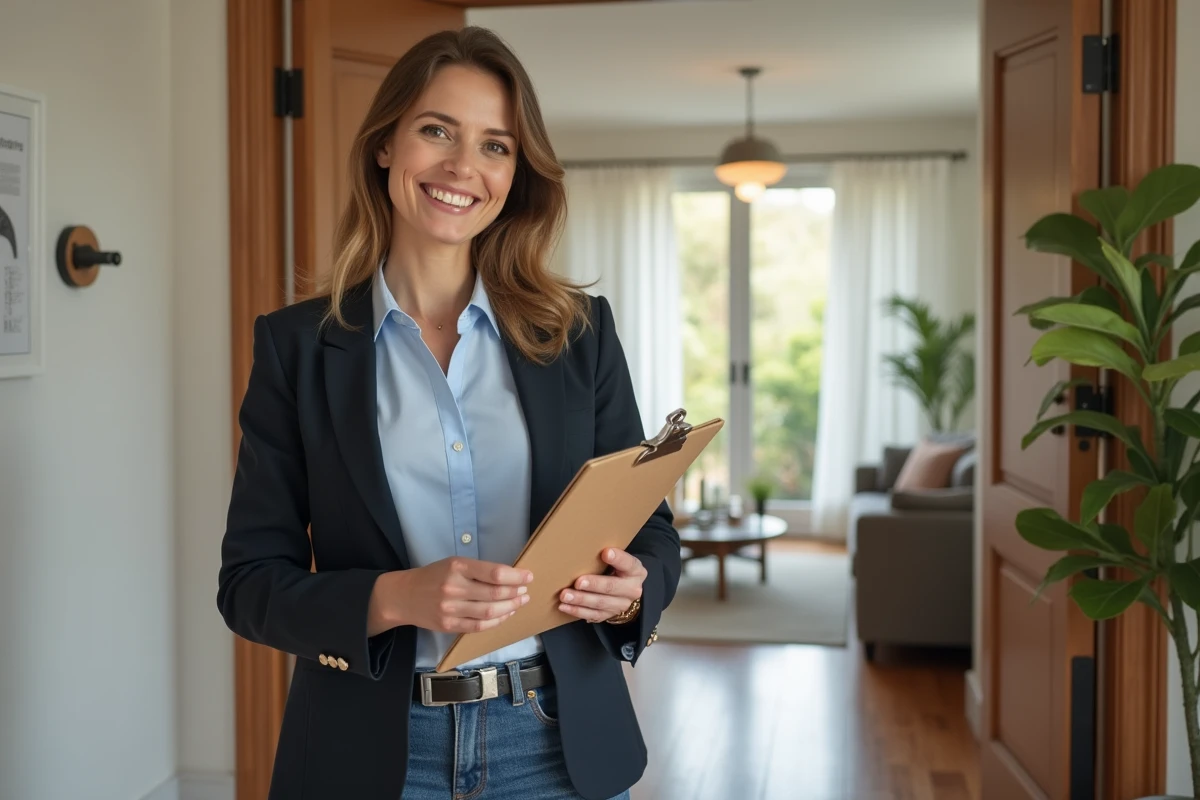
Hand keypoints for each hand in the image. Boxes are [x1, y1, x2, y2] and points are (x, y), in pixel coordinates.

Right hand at [368, 557, 532, 635]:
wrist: (403, 596)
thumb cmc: (433, 576)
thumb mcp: (453, 564)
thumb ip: (478, 570)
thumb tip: (509, 577)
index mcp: (457, 567)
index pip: (494, 573)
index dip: (515, 576)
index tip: (528, 577)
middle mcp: (453, 588)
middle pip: (495, 594)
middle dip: (515, 593)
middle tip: (526, 591)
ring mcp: (450, 609)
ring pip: (489, 612)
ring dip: (510, 608)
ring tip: (520, 602)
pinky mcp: (448, 626)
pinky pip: (479, 626)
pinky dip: (496, 622)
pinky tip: (505, 615)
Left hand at [558, 548, 645, 622]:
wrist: (625, 591)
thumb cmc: (616, 569)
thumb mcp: (618, 560)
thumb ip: (608, 555)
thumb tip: (583, 546)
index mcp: (635, 571)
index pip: (628, 563)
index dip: (618, 559)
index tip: (606, 552)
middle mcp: (631, 590)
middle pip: (612, 587)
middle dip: (594, 585)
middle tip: (578, 582)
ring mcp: (621, 605)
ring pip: (600, 603)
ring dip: (581, 600)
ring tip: (565, 595)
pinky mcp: (609, 615)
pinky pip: (592, 615)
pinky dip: (577, 611)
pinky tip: (565, 606)